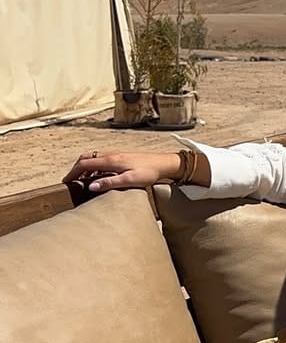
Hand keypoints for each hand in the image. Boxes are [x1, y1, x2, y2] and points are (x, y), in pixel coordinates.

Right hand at [62, 150, 182, 193]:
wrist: (163, 164)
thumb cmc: (148, 172)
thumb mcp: (129, 180)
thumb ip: (110, 183)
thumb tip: (91, 186)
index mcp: (110, 160)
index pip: (84, 164)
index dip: (72, 172)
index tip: (66, 182)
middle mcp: (110, 155)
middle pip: (86, 159)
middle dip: (76, 169)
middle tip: (71, 181)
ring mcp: (115, 155)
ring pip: (93, 159)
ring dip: (85, 168)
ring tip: (81, 181)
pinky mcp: (120, 158)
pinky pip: (101, 160)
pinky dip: (94, 167)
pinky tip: (98, 177)